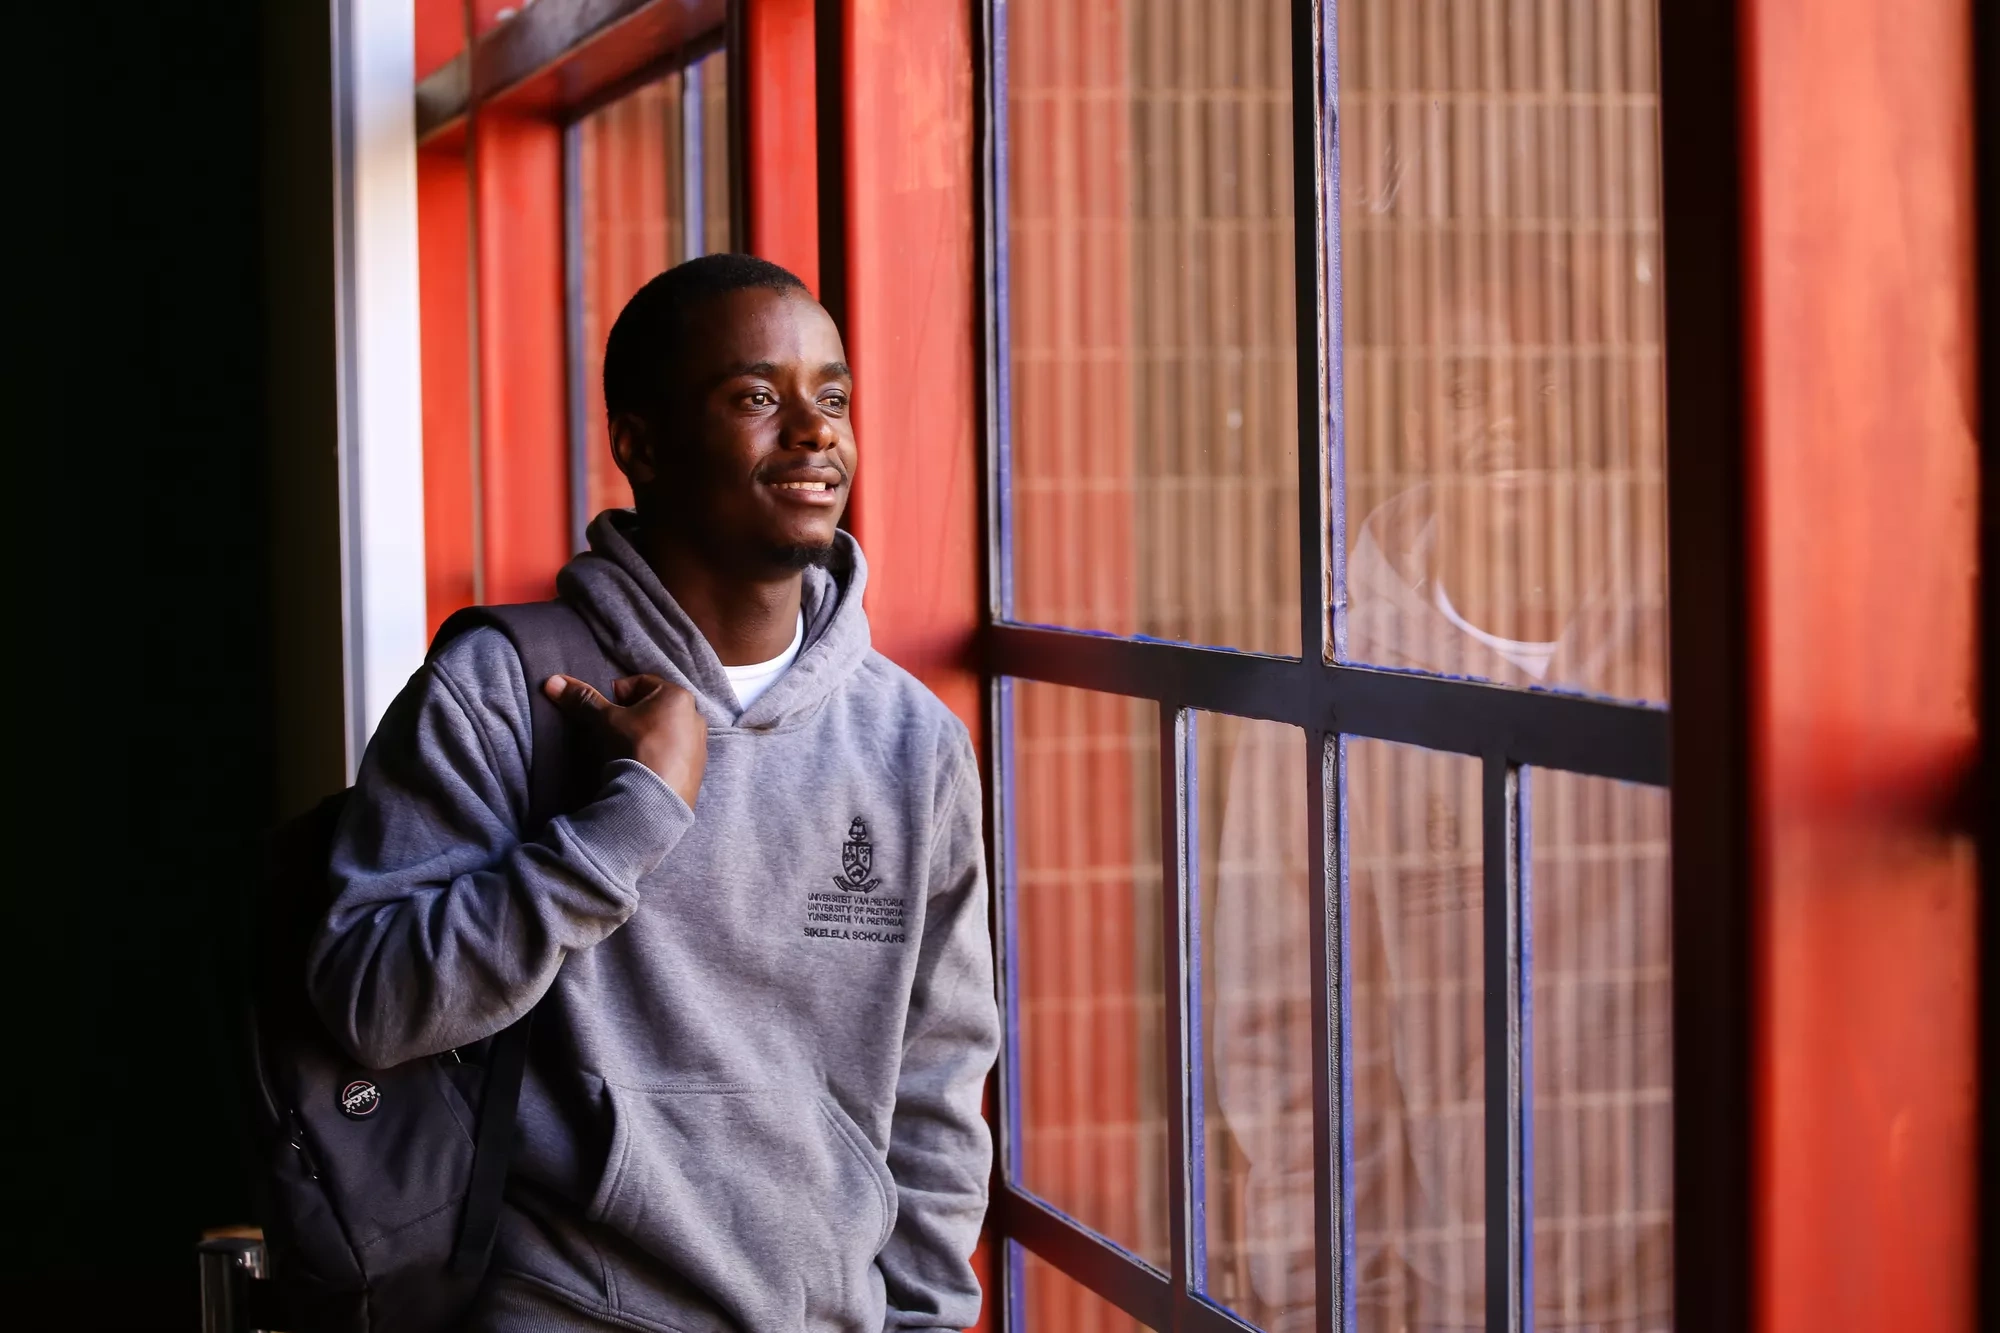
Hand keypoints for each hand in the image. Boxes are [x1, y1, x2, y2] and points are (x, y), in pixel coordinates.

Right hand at [544, 673, 707, 809]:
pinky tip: (644, 769)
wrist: (655, 800)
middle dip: (632, 716)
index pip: (640, 683)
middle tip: (614, 732)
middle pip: (654, 707)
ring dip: (647, 737)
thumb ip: (583, 699)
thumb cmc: (635, 748)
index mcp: (678, 696)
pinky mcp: (698, 769)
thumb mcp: (606, 720)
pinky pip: (674, 754)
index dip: (617, 694)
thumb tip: (553, 681)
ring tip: (628, 753)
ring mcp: (700, 744)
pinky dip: (659, 756)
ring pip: (665, 731)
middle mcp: (695, 715)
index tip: (605, 712)